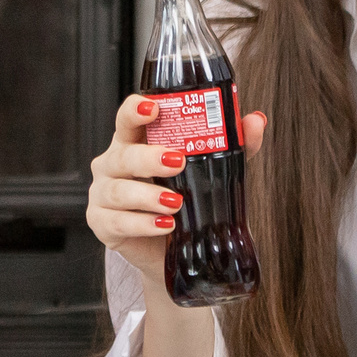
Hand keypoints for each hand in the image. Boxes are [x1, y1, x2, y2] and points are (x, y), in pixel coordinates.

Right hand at [87, 94, 267, 296]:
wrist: (173, 248)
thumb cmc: (185, 199)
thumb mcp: (210, 170)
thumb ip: (230, 145)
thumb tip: (255, 122)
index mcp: (134, 143)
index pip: (126, 118)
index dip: (135, 110)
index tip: (154, 108)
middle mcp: (113, 164)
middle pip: (122, 155)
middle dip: (148, 158)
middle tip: (178, 162)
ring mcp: (102, 194)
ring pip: (118, 190)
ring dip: (147, 196)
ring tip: (175, 202)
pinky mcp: (101, 224)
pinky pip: (117, 222)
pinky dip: (142, 224)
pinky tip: (164, 225)